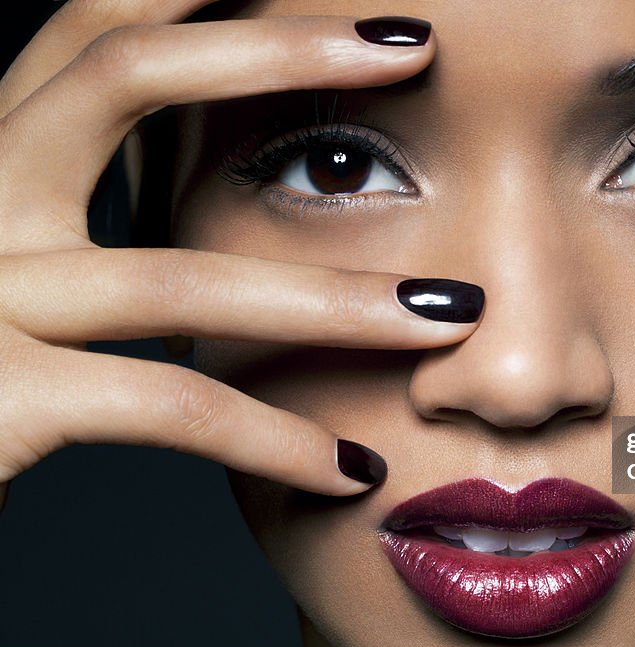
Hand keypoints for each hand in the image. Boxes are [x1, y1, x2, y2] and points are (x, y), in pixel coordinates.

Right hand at [0, 1, 473, 509]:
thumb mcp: (20, 277)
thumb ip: (91, 226)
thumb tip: (201, 208)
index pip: (92, 35)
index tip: (329, 0)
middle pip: (123, 75)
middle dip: (282, 50)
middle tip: (414, 45)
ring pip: (181, 277)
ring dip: (342, 301)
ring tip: (450, 316)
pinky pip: (166, 408)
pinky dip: (274, 442)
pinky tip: (351, 469)